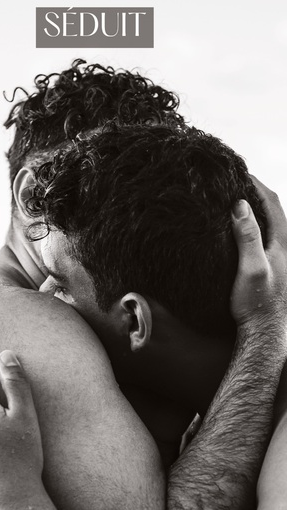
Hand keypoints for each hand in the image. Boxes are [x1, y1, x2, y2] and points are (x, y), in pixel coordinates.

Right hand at [231, 176, 286, 332]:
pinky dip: (253, 224)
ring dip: (255, 209)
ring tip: (234, 200)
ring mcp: (280, 257)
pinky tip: (238, 229)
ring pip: (270, 222)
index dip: (256, 184)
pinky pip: (264, 236)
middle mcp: (285, 246)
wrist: (264, 332)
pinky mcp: (272, 266)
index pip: (272, 202)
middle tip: (234, 182)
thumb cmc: (256, 303)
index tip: (238, 172)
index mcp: (283, 242)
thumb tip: (240, 205)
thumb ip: (248, 236)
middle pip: (273, 209)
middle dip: (256, 192)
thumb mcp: (251, 268)